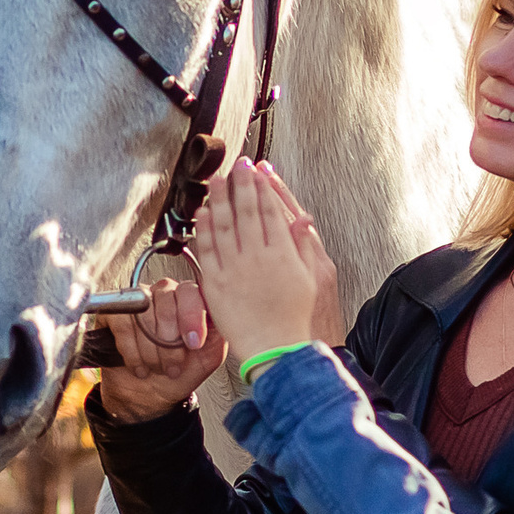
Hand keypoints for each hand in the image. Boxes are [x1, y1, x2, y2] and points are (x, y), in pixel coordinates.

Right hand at [96, 275, 228, 422]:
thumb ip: (219, 331)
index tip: (194, 344)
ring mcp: (137, 301)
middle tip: (173, 365)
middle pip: (166, 301)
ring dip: (151, 350)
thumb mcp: (209, 357)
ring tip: (156, 367)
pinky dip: (131, 351)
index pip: (190, 291)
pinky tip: (139, 365)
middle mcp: (163, 295)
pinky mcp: (113, 314)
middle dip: (170, 342)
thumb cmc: (179, 374)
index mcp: (189, 301)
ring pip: (143, 314)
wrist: (149, 397)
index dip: (191, 317)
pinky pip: (122, 324)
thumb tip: (221, 312)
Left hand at [196, 161, 334, 363]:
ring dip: (220, 198)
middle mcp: (257, 257)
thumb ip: (302, 245)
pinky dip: (204, 229)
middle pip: (246, 211)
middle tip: (237, 164)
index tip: (257, 170)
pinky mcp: (216, 283)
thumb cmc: (294, 318)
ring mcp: (235, 269)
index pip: (270, 210)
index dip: (263, 186)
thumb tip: (301, 219)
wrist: (275, 348)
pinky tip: (203, 213)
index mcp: (282, 253)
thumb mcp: (311, 278)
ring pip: (224, 225)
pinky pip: (206, 250)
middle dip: (241, 183)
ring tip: (216, 180)